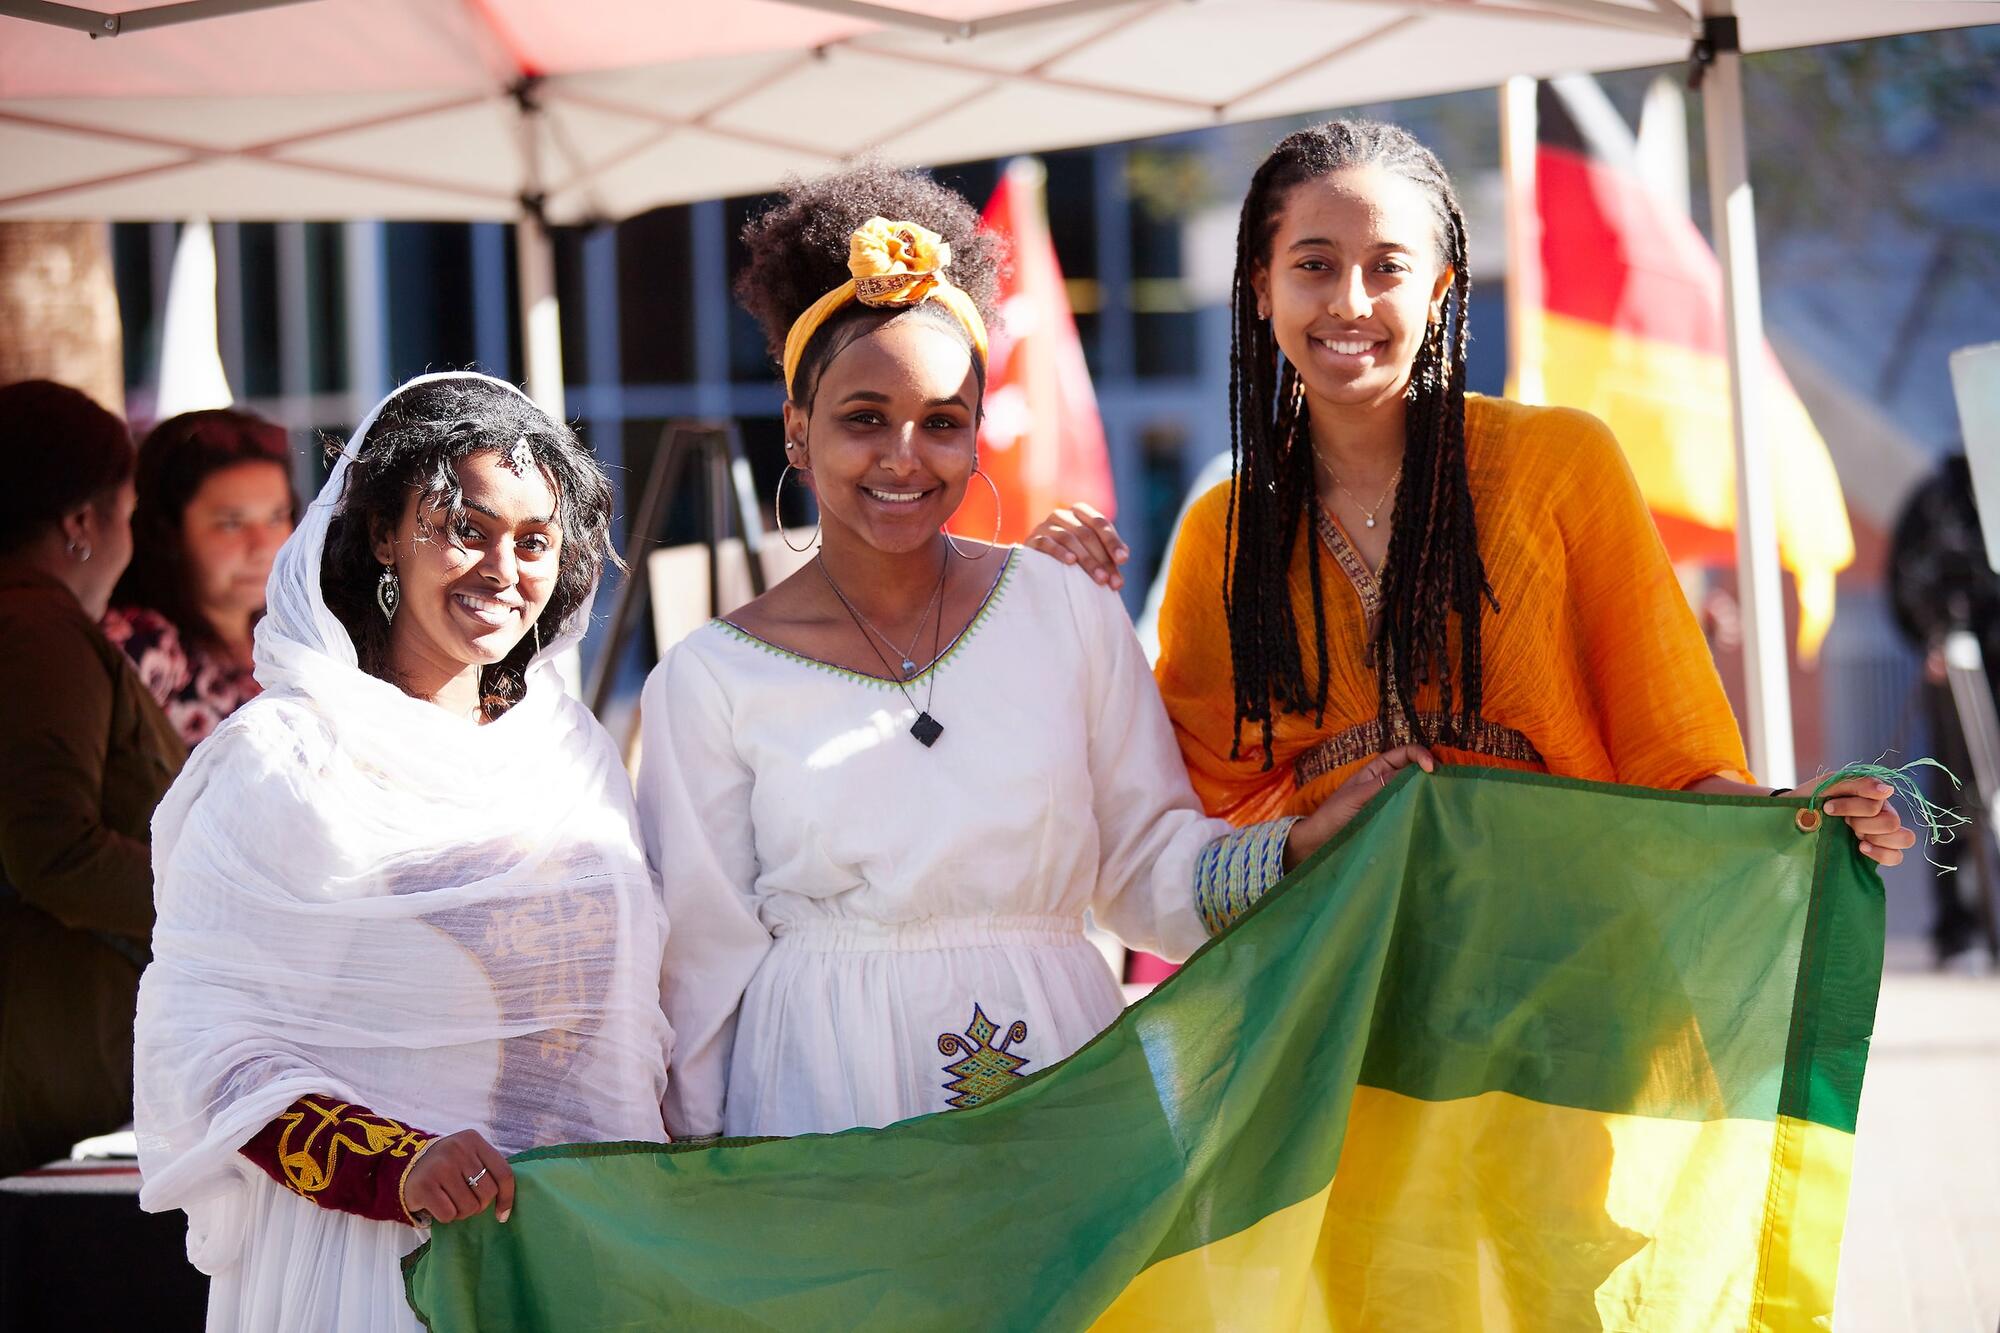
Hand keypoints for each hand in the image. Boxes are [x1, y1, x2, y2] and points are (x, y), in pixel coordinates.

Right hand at [404, 1129, 514, 1225]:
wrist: (405, 1166)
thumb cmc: (445, 1166)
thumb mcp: (468, 1157)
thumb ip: (488, 1171)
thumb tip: (505, 1209)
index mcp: (473, 1140)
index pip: (503, 1173)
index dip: (507, 1197)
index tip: (502, 1215)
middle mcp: (458, 1150)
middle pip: (488, 1193)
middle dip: (479, 1205)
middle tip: (465, 1200)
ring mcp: (440, 1167)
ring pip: (469, 1207)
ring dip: (462, 1212)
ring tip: (450, 1201)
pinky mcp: (424, 1186)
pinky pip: (449, 1214)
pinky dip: (445, 1216)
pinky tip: (437, 1205)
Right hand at [1024, 503, 1127, 589]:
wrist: (1036, 561)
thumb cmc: (1071, 555)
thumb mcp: (1091, 550)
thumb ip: (1108, 553)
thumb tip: (1124, 556)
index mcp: (1080, 512)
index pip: (1100, 523)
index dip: (1113, 541)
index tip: (1123, 560)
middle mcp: (1062, 514)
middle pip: (1086, 534)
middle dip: (1103, 559)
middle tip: (1112, 581)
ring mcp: (1046, 525)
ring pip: (1069, 539)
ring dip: (1087, 560)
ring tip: (1100, 579)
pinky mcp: (1033, 539)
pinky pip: (1047, 543)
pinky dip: (1060, 552)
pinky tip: (1071, 562)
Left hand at [1285, 746, 1434, 868]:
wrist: (1320, 841)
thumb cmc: (1334, 814)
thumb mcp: (1357, 795)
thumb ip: (1382, 784)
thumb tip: (1414, 773)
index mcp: (1377, 769)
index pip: (1405, 753)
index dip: (1421, 755)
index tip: (1431, 768)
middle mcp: (1386, 781)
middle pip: (1415, 770)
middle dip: (1430, 772)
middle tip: (1444, 783)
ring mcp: (1390, 799)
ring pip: (1415, 789)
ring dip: (1427, 791)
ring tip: (1441, 798)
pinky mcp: (1392, 817)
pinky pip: (1409, 808)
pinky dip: (1420, 808)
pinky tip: (1428, 814)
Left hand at [1779, 775, 1915, 866]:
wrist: (1794, 819)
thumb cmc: (1813, 798)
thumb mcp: (1830, 784)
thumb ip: (1859, 784)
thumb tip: (1888, 790)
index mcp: (1874, 795)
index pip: (1879, 803)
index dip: (1853, 807)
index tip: (1828, 807)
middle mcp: (1882, 813)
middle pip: (1892, 822)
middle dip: (1862, 823)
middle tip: (1844, 822)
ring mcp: (1881, 833)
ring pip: (1904, 838)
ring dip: (1876, 838)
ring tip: (1855, 836)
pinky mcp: (1877, 852)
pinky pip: (1896, 857)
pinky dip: (1881, 854)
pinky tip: (1861, 848)